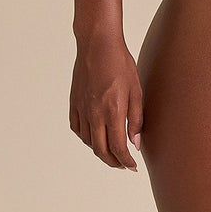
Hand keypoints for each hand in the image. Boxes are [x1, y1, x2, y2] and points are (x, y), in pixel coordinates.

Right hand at [69, 30, 143, 170]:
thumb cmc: (120, 64)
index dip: (126, 161)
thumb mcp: (136, 91)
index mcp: (112, 111)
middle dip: (113, 162)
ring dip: (100, 151)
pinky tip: (95, 136)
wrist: (97, 45)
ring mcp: (81, 109)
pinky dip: (86, 138)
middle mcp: (94, 114)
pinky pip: (77, 129)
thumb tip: (135, 144)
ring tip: (112, 152)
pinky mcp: (74, 103)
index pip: (118, 147)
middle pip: (101, 150)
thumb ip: (136, 120)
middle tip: (123, 165)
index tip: (132, 166)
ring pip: (88, 141)